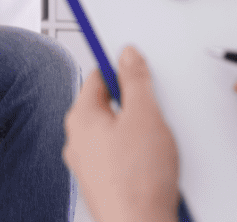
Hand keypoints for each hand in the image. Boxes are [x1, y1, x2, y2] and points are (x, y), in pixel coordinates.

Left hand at [63, 47, 179, 221]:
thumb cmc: (137, 182)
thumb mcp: (145, 117)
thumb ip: (136, 81)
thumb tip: (127, 56)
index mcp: (81, 118)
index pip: (98, 76)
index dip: (122, 68)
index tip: (139, 64)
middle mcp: (78, 140)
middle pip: (108, 105)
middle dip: (135, 104)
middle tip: (156, 111)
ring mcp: (89, 164)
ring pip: (116, 132)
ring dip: (138, 132)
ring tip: (158, 144)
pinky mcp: (103, 182)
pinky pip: (120, 156)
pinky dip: (137, 155)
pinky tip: (155, 164)